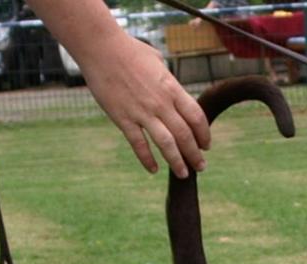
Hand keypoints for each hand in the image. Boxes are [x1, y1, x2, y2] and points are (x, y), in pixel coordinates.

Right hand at [77, 32, 210, 177]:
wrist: (100, 47)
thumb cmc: (130, 51)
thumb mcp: (158, 63)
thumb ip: (170, 82)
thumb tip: (177, 91)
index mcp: (172, 89)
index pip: (197, 118)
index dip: (204, 135)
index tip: (206, 145)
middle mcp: (161, 103)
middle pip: (185, 136)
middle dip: (195, 154)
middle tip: (200, 166)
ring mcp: (142, 112)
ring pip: (166, 144)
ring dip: (177, 162)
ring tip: (183, 174)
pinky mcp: (122, 117)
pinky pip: (138, 144)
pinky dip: (147, 159)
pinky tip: (154, 169)